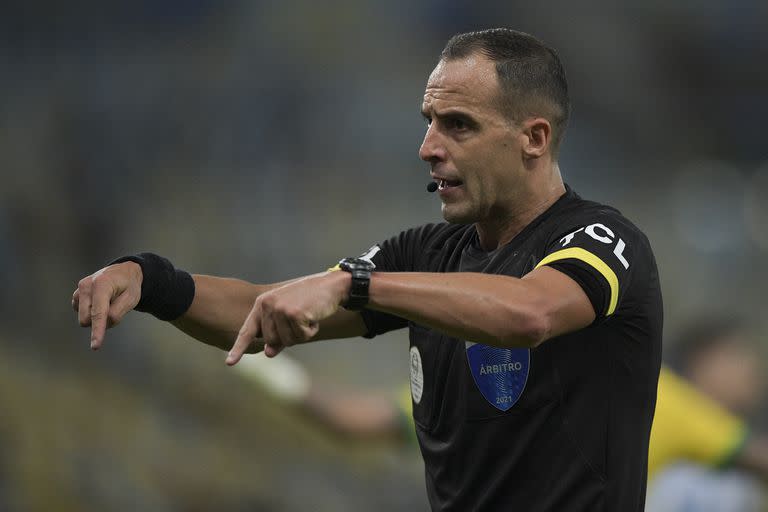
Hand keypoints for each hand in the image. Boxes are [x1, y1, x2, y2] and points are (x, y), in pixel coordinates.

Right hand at [71, 262, 142, 349]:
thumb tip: (103, 323)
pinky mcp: (76, 295)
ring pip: (84, 318)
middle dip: (101, 322)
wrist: (124, 272)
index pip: (98, 313)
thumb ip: (118, 312)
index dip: (97, 331)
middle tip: (115, 308)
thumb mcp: (132, 298)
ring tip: (108, 303)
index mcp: (102, 284)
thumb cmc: (129, 286)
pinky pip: (82, 314)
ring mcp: (79, 290)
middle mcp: (86, 286)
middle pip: (87, 319)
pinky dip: (92, 313)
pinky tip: (101, 303)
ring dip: (97, 317)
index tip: (95, 346)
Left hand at [226, 271, 349, 364]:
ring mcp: (280, 309)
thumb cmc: (309, 302)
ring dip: (301, 334)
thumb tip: (268, 354)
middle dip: (288, 336)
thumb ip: (276, 335)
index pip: (248, 330)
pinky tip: (314, 316)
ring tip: (308, 316)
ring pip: (286, 341)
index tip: (229, 363)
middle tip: (300, 319)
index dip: (239, 348)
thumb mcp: (289, 317)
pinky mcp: (294, 314)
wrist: (330, 286)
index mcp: (262, 304)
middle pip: (271, 341)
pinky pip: (301, 337)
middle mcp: (267, 305)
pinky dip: (311, 331)